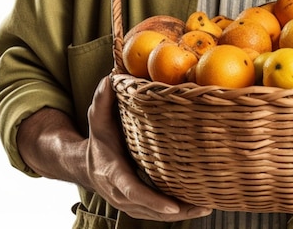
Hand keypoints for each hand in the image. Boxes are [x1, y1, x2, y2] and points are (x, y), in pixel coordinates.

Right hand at [84, 76, 211, 221]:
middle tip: (202, 206)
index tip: (172, 206)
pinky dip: (178, 212)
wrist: (85, 166)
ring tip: (207, 208)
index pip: (132, 189)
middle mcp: (120, 193)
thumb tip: (111, 77)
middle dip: (175, 210)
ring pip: (155, 215)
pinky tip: (200, 207)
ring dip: (182, 213)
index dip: (152, 200)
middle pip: (149, 208)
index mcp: (112, 172)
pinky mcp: (137, 205)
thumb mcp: (97, 118)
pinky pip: (157, 214)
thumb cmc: (98, 139)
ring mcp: (128, 202)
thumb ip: (102, 99)